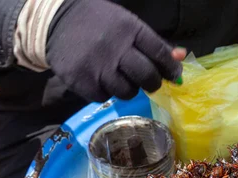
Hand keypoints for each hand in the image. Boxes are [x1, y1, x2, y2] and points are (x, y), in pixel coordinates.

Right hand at [46, 0, 185, 101]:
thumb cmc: (100, 23)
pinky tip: (100, 79)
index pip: (159, 53)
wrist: (56, 20)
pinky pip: (104, 97)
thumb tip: (181, 57)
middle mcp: (114, 47)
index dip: (171, 68)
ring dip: (128, 88)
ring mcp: (97, 66)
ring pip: (127, 92)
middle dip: (153, 83)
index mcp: (129, 29)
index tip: (174, 76)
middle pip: (146, 77)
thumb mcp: (127, 25)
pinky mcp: (81, 81)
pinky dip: (105, 92)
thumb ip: (154, 44)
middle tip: (149, 82)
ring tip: (118, 76)